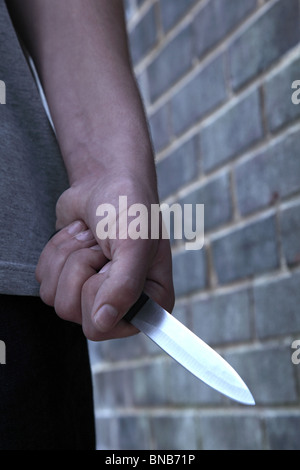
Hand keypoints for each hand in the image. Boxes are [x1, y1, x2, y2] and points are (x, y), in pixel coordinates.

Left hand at [36, 173, 174, 340]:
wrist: (107, 182)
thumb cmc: (130, 208)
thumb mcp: (134, 243)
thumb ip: (124, 286)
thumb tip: (104, 322)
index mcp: (147, 303)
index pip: (105, 326)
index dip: (99, 291)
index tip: (112, 262)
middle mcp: (120, 305)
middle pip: (72, 311)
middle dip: (81, 267)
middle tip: (102, 246)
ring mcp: (91, 294)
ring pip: (53, 296)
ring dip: (68, 256)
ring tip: (92, 239)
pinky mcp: (68, 280)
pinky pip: (43, 279)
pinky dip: (56, 251)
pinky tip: (79, 237)